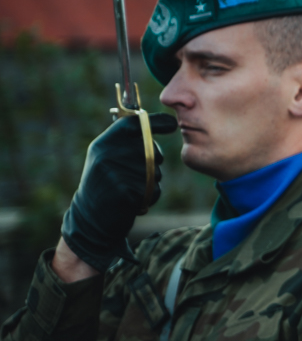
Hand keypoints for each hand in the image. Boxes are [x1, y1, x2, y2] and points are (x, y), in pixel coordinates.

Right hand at [60, 113, 176, 271]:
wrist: (90, 219)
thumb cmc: (105, 185)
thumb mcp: (105, 158)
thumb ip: (124, 141)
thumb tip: (154, 121)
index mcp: (102, 144)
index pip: (133, 124)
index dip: (155, 121)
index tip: (172, 124)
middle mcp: (106, 156)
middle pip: (150, 150)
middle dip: (154, 161)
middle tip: (141, 172)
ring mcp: (114, 174)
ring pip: (155, 172)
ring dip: (152, 181)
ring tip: (132, 188)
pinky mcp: (124, 193)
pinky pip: (153, 190)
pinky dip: (151, 196)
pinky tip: (135, 201)